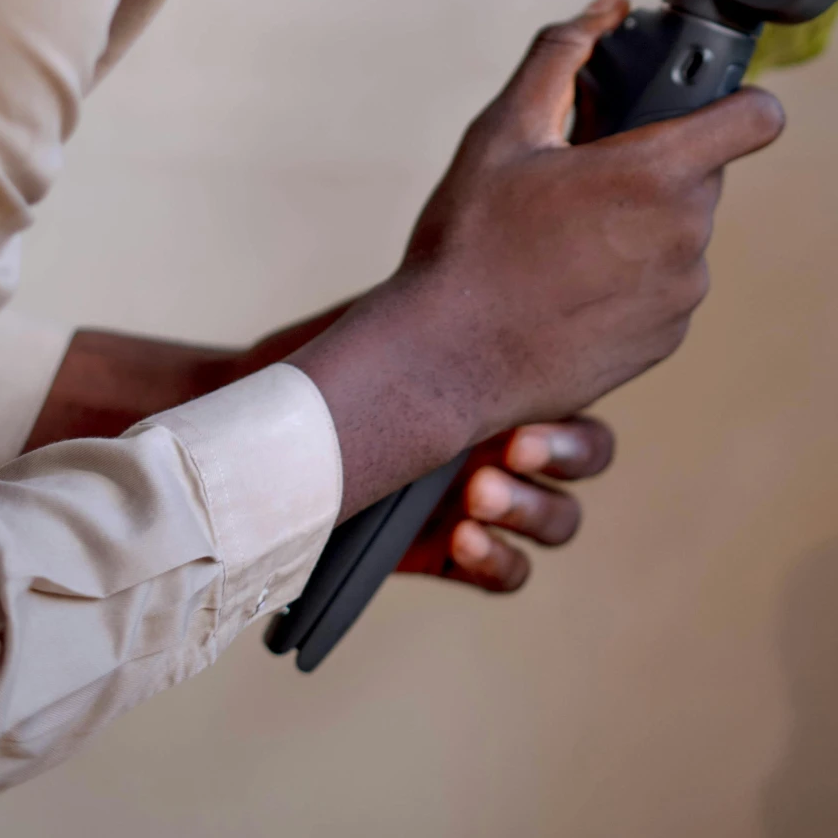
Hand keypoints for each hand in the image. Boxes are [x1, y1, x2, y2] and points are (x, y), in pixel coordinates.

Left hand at [25, 322, 612, 596]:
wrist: (250, 441)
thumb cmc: (316, 371)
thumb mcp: (380, 328)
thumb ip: (436, 323)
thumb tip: (487, 265)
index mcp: (503, 377)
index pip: (578, 391)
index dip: (570, 411)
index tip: (522, 413)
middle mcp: (506, 436)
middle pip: (587, 455)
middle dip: (564, 455)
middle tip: (509, 451)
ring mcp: (485, 500)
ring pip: (558, 517)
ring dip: (533, 510)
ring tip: (476, 500)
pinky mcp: (451, 555)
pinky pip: (508, 572)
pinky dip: (500, 562)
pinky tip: (463, 544)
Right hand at [287, 0, 783, 517]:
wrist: (446, 360)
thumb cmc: (471, 242)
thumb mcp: (505, 130)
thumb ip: (562, 55)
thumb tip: (604, 7)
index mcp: (658, 173)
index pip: (758, 119)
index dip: (742, 100)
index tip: (712, 103)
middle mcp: (687, 235)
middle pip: (702, 172)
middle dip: (656, 164)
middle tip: (586, 174)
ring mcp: (682, 293)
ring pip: (682, 229)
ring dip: (643, 222)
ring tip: (568, 235)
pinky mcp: (668, 338)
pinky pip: (669, 284)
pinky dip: (635, 276)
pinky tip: (572, 282)